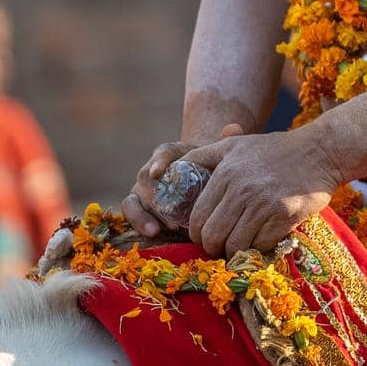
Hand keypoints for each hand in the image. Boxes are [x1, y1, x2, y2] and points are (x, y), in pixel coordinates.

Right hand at [121, 127, 241, 237]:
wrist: (199, 184)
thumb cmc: (209, 169)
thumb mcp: (217, 156)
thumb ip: (227, 141)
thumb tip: (234, 129)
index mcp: (170, 154)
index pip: (164, 153)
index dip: (159, 161)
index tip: (157, 173)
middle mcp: (151, 172)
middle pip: (145, 179)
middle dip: (151, 195)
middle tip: (165, 212)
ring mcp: (143, 193)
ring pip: (132, 201)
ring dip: (140, 215)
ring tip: (154, 230)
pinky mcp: (141, 211)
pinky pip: (133, 217)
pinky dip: (139, 225)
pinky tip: (153, 236)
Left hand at [187, 124, 340, 258]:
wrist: (320, 152)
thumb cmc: (275, 149)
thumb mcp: (237, 144)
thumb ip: (204, 155)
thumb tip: (172, 169)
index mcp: (226, 172)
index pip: (197, 218)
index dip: (197, 234)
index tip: (204, 235)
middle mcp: (241, 189)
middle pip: (212, 237)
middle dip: (213, 247)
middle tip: (221, 245)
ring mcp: (263, 204)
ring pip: (235, 246)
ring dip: (235, 250)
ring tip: (240, 244)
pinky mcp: (284, 217)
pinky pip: (260, 246)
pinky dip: (258, 247)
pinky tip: (262, 238)